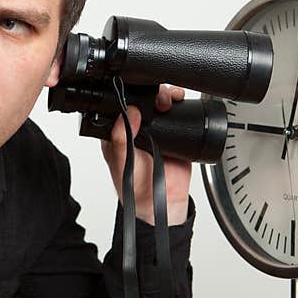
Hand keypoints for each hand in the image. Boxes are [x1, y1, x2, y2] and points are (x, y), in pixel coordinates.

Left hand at [101, 85, 191, 224]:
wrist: (161, 205)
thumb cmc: (134, 188)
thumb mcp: (122, 164)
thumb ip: (120, 142)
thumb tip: (126, 114)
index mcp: (116, 133)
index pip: (119, 106)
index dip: (126, 96)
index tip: (136, 93)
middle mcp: (135, 128)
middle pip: (142, 100)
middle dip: (151, 93)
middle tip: (159, 100)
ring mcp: (155, 130)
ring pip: (160, 104)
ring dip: (166, 96)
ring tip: (169, 101)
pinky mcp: (174, 134)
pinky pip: (179, 114)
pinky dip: (181, 105)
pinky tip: (180, 103)